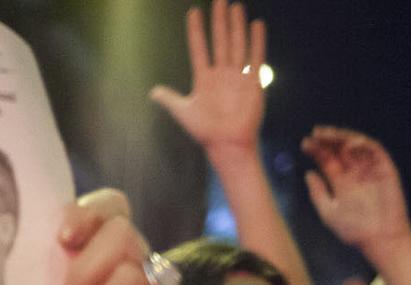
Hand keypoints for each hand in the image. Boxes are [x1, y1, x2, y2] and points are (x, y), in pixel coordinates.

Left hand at [149, 0, 267, 153]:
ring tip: (235, 6)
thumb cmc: (206, 131)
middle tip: (219, 0)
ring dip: (236, 26)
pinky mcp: (252, 82)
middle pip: (219, 40)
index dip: (196, 31)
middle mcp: (221, 73)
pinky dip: (256, 41)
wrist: (227, 144)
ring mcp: (237, 76)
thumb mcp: (183, 112)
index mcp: (204, 78)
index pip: (199, 48)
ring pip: (237, 44)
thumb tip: (153, 92)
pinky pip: (255, 57)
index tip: (193, 12)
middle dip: (219, 21)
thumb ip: (169, 99)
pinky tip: (256, 25)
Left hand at [303, 127, 410, 258]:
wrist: (380, 239)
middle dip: (327, 140)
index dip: (316, 150)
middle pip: (339, 149)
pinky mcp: (385, 169)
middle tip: (315, 134)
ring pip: (355, 146)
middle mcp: (355, 173)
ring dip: (342, 137)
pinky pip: (374, 151)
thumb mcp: (329, 212)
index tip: (305, 144)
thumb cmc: (354, 230)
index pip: (327, 160)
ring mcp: (370, 169)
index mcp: (340, 182)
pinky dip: (362, 144)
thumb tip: (308, 173)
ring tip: (328, 135)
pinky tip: (348, 145)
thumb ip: (318, 193)